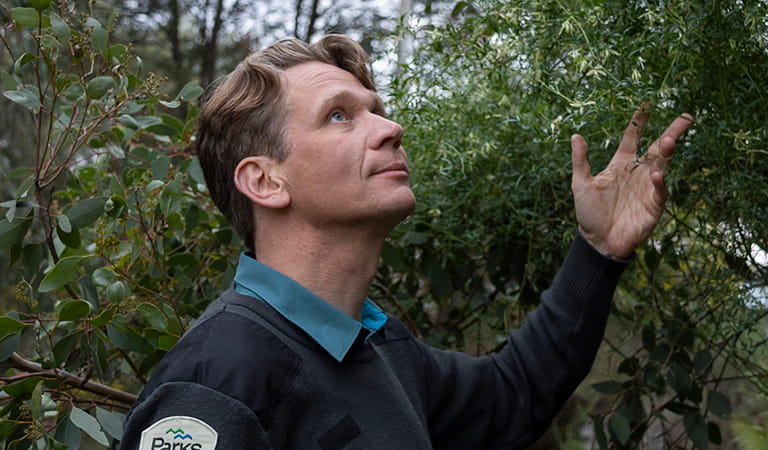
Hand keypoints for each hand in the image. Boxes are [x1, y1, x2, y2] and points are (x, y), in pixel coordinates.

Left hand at [571, 106, 692, 258]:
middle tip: (685, 117)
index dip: (638, 124)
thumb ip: (580, 160)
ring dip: (667, 154)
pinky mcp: (653, 206)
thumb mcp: (580, 183)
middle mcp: (637, 173)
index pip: (632, 139)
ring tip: (670, 140)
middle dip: (671, 132)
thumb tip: (576, 135)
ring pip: (662, 166)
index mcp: (620, 165)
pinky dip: (660, 183)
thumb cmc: (589, 213)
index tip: (645, 106)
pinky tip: (658, 175)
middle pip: (657, 149)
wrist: (597, 242)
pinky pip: (660, 191)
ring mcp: (647, 188)